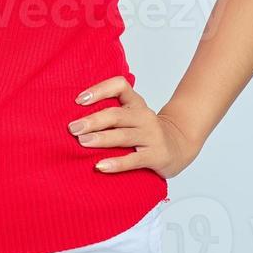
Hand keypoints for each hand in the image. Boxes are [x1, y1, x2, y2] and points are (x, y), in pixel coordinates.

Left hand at [67, 76, 201, 179]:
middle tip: (72, 128)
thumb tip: (74, 118)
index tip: (79, 100)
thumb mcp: (132, 115)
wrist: (180, 146)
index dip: (99, 90)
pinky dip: (116, 163)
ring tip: (82, 142)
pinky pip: (133, 160)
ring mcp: (151, 136)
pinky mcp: (156, 156)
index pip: (119, 86)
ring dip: (101, 138)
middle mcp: (144, 116)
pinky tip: (100, 166)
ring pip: (123, 136)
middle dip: (92, 120)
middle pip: (116, 115)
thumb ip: (111, 113)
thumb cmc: (146, 130)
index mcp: (136, 103)